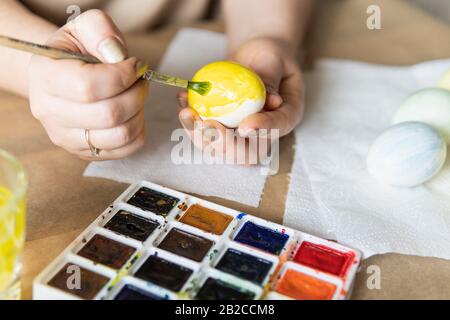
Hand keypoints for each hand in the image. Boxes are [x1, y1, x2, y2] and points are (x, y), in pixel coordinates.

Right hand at [29, 10, 148, 159]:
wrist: (62, 74)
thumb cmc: (77, 50)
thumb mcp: (84, 27)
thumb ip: (100, 29)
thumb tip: (117, 55)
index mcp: (44, 75)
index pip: (89, 86)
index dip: (123, 76)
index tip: (137, 64)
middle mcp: (48, 111)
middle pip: (109, 114)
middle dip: (137, 94)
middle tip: (141, 81)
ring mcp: (64, 136)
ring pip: (119, 135)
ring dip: (139, 113)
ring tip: (136, 96)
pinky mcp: (82, 152)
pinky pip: (124, 150)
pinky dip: (138, 131)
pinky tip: (133, 113)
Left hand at [177, 38, 304, 164]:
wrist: (255, 59)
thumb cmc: (270, 56)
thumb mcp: (274, 60)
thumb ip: (270, 79)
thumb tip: (270, 100)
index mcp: (286, 115)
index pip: (278, 128)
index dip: (262, 129)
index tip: (244, 125)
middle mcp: (265, 133)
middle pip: (248, 154)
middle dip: (224, 144)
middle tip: (207, 124)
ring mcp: (242, 136)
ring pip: (222, 150)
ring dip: (200, 136)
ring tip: (186, 112)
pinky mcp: (223, 130)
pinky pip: (206, 135)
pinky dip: (191, 123)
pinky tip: (182, 100)